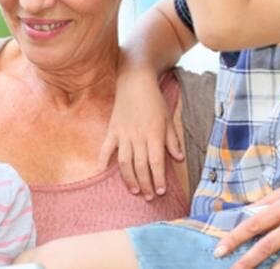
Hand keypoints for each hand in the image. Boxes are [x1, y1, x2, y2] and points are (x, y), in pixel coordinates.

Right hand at [98, 67, 183, 200]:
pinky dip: (103, 161)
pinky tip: (102, 172)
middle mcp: (138, 137)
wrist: (135, 81)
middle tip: (148, 197)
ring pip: (125, 162)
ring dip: (129, 179)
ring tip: (134, 190)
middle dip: (145, 184)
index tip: (160, 191)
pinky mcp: (112, 130)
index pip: (156, 163)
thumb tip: (178, 159)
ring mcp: (123, 134)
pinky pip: (106, 148)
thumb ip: (172, 140)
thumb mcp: (168, 119)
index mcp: (154, 135)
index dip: (158, 179)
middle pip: (141, 166)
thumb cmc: (154, 101)